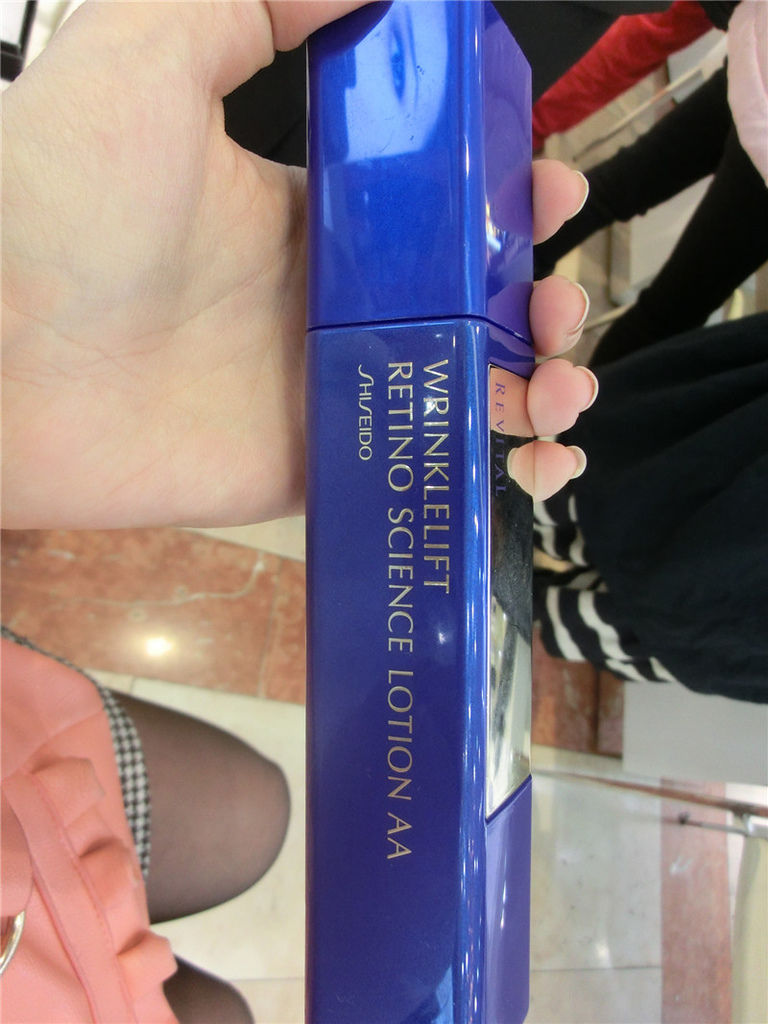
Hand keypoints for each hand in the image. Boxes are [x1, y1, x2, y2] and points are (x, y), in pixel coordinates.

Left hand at [2, 2, 592, 527]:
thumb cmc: (52, 199)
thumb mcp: (149, 50)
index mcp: (311, 211)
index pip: (439, 205)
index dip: (506, 196)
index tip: (549, 186)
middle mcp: (331, 301)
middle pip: (467, 302)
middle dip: (539, 297)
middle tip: (561, 303)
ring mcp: (328, 389)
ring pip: (463, 387)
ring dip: (539, 384)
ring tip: (563, 381)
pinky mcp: (317, 466)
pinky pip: (424, 464)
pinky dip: (492, 465)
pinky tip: (537, 456)